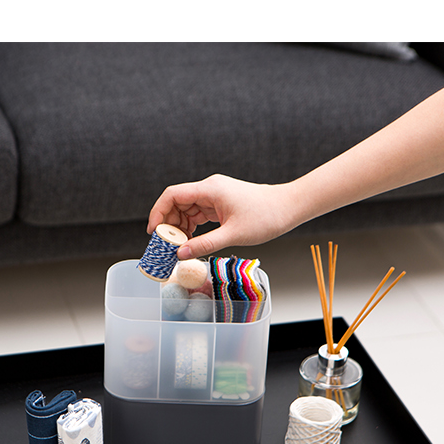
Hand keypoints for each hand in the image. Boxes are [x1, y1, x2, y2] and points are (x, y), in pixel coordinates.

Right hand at [147, 173, 288, 258]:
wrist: (289, 207)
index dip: (158, 212)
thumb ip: (204, 245)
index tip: (154, 232)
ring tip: (178, 247)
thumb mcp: (232, 234)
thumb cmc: (266, 217)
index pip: (172, 195)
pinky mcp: (220, 204)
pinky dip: (192, 228)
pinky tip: (191, 242)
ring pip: (187, 210)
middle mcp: (209, 189)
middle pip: (177, 202)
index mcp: (210, 189)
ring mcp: (215, 196)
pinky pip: (198, 214)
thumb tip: (181, 255)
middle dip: (168, 223)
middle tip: (165, 245)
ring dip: (180, 227)